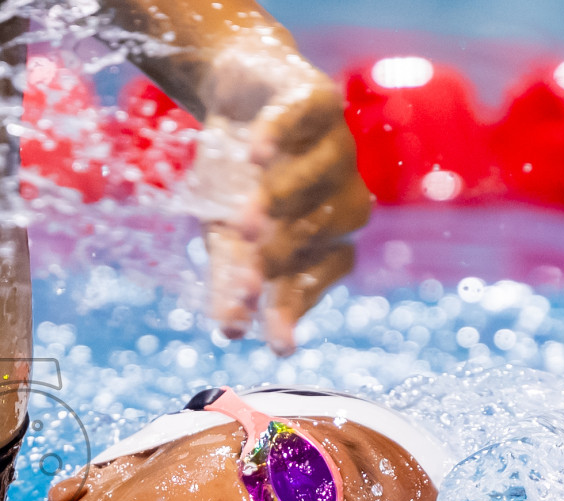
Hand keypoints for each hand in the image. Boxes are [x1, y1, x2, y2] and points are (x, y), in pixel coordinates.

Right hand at [191, 46, 371, 353]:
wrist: (241, 94)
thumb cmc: (236, 177)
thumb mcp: (225, 233)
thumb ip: (231, 278)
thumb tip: (229, 334)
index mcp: (322, 237)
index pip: (314, 278)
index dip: (294, 307)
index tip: (276, 344)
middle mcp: (338, 196)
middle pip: (314, 231)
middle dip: (277, 258)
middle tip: (244, 286)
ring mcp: (334, 146)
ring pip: (318, 176)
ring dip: (281, 200)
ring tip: (243, 226)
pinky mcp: (318, 98)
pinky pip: (305, 116)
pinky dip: (280, 133)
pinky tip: (254, 153)